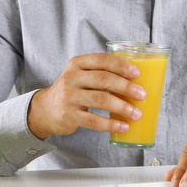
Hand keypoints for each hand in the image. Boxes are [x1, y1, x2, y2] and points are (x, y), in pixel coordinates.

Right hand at [27, 53, 145, 139]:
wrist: (45, 110)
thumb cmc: (71, 91)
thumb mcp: (80, 76)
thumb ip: (100, 74)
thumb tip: (135, 81)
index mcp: (77, 63)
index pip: (102, 60)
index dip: (121, 66)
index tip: (137, 74)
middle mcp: (71, 77)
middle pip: (104, 79)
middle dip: (126, 87)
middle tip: (141, 95)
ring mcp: (69, 96)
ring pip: (101, 99)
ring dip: (122, 107)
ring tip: (136, 114)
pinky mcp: (68, 115)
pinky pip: (93, 120)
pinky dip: (110, 124)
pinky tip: (123, 126)